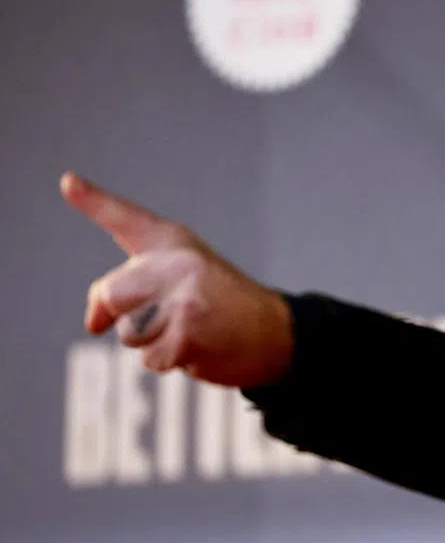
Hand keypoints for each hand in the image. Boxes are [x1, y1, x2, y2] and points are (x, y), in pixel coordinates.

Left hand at [60, 171, 293, 387]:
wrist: (278, 334)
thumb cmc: (224, 306)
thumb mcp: (186, 277)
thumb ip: (132, 288)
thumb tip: (91, 323)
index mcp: (174, 243)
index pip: (125, 218)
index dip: (93, 199)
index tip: (68, 182)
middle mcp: (177, 264)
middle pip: (108, 295)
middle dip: (120, 316)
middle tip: (162, 318)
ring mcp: (182, 299)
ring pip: (128, 333)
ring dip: (153, 342)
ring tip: (192, 330)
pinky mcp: (186, 335)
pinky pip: (151, 359)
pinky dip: (172, 361)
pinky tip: (202, 347)